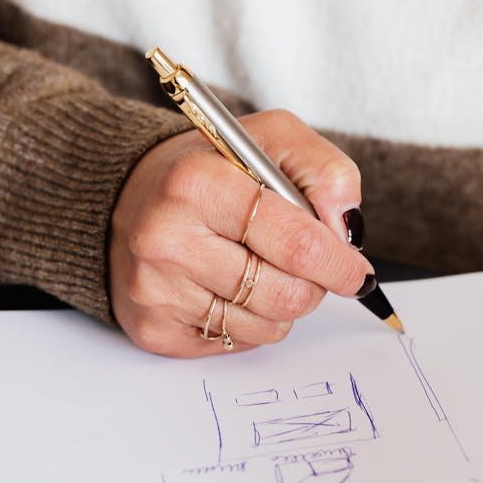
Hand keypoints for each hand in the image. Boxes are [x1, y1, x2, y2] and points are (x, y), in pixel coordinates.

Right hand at [109, 110, 372, 356]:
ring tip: (259, 267)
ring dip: (283, 302)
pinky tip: (228, 287)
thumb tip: (346, 231)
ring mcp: (156, 291)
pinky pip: (237, 343)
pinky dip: (250, 320)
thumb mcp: (272, 139)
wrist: (126, 196)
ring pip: (267, 326)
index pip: (296, 244)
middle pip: (286, 295)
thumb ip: (325, 172)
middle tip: (308, 265)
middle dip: (314, 284)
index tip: (355, 270)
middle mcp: (167, 240)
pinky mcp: (153, 329)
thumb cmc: (208, 169)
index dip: (338, 263)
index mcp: (197, 183)